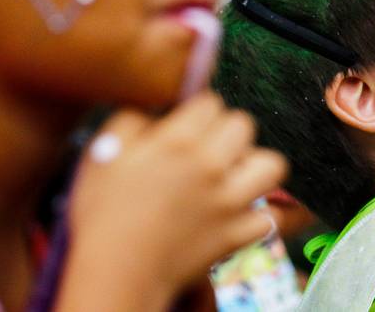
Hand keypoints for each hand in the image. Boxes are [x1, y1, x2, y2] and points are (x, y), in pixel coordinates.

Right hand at [58, 92, 287, 310]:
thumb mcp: (103, 151)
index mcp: (179, 141)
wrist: (116, 272)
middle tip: (207, 146)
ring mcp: (230, 202)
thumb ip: (132, 119)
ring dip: (254, 165)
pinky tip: (238, 212)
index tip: (187, 123)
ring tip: (234, 173)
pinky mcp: (237, 235)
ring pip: (271, 165)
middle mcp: (212, 165)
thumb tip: (155, 113)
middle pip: (244, 124)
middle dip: (226, 130)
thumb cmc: (103, 212)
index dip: (198, 110)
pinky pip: (269, 216)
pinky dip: (258, 214)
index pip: (212, 102)